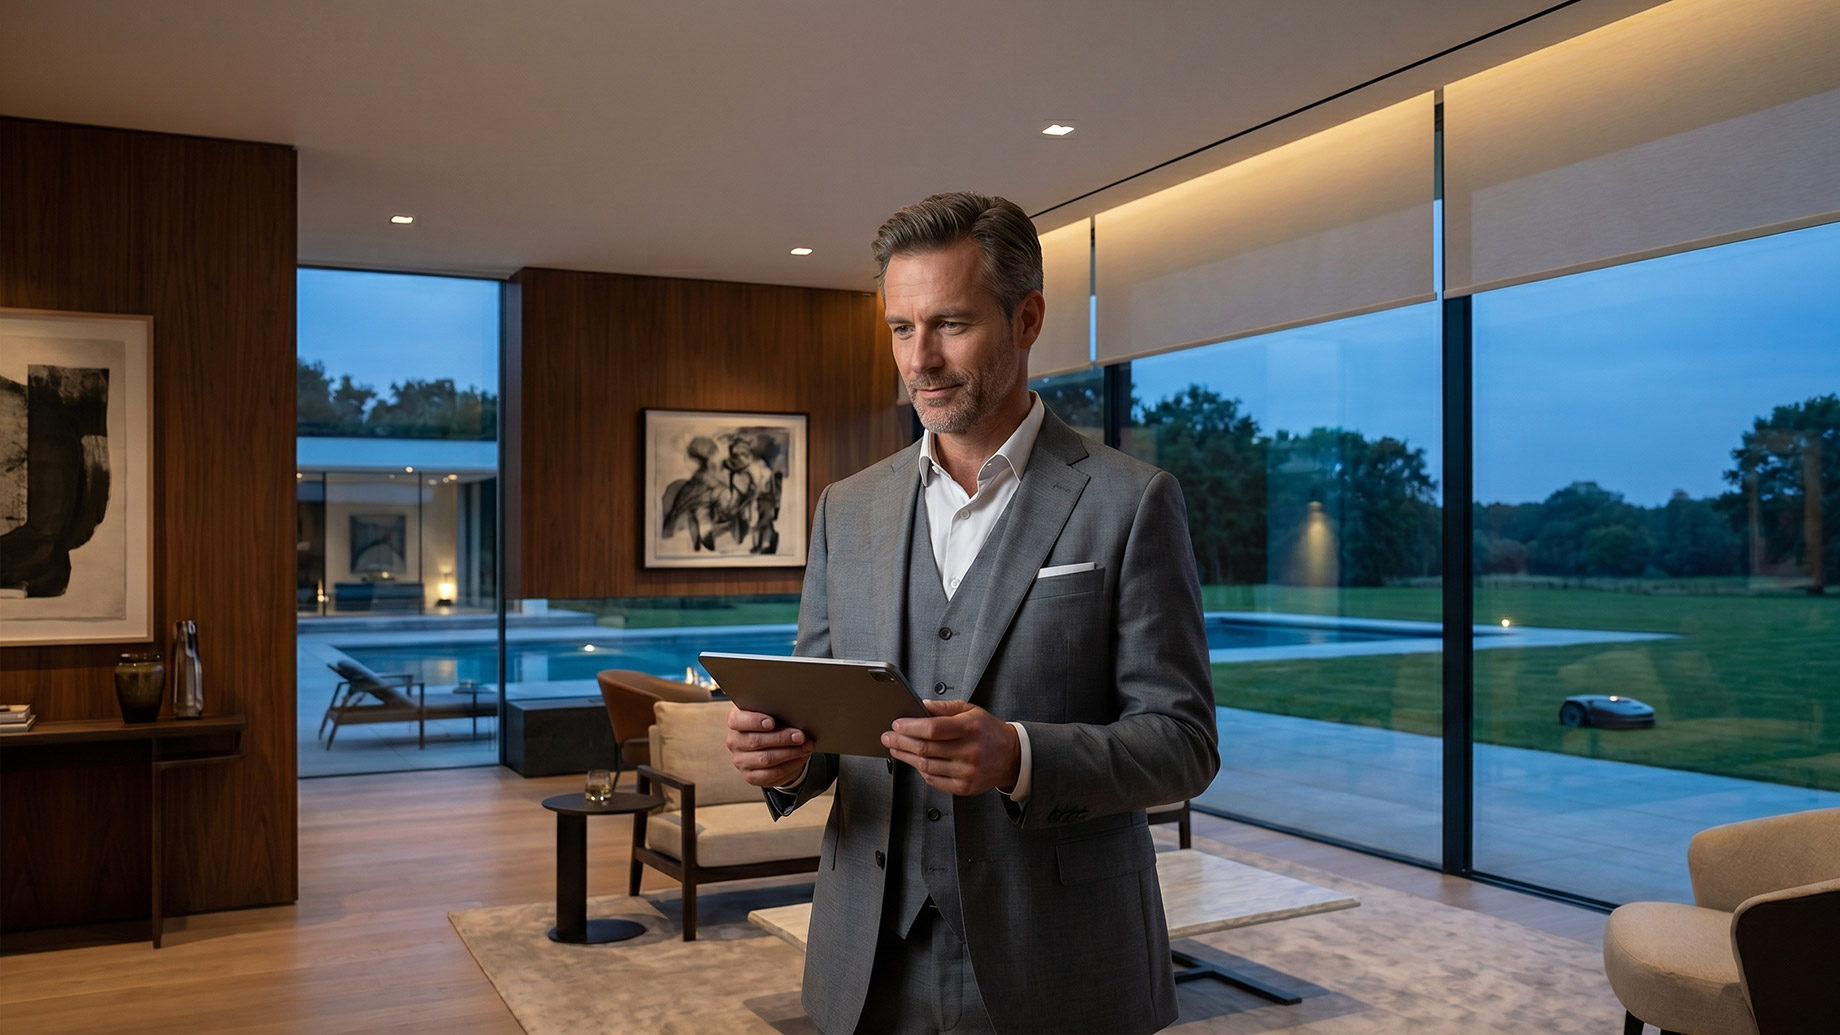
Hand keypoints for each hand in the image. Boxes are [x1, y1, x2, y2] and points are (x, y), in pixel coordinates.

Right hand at [726, 708, 814, 786]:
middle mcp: (734, 741)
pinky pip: (772, 774)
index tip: (772, 722)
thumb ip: (777, 711)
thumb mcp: (773, 713)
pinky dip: (790, 765)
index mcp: (736, 721)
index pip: (737, 720)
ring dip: (790, 753)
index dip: (754, 721)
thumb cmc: (775, 723)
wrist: (775, 745)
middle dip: (781, 738)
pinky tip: (801, 757)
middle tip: (800, 736)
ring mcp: (740, 761)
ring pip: (765, 759)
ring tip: (806, 747)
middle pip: (755, 741)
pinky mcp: (751, 776)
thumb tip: (795, 714)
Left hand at [883, 700, 1019, 795]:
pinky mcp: (965, 787)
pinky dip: (920, 771)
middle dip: (901, 741)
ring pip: (926, 766)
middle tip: (888, 736)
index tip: (897, 724)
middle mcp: (970, 751)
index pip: (933, 728)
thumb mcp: (971, 710)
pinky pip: (934, 781)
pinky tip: (914, 763)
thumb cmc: (988, 731)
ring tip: (896, 748)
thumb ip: (945, 707)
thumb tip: (922, 706)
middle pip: (925, 748)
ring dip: (906, 757)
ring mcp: (968, 772)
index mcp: (971, 728)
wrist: (1012, 756)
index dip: (910, 727)